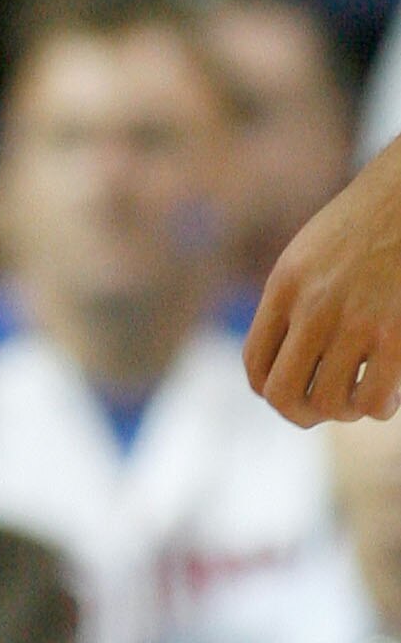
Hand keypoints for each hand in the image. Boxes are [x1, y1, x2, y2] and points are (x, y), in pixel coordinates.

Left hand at [244, 137, 400, 424]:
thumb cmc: (360, 230)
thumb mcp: (307, 257)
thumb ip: (291, 303)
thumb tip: (280, 362)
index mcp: (284, 288)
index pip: (256, 366)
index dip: (271, 391)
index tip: (292, 390)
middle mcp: (312, 307)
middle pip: (284, 395)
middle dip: (301, 413)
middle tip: (322, 408)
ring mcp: (355, 323)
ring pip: (330, 404)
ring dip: (343, 410)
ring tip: (358, 392)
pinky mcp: (396, 336)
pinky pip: (374, 400)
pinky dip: (377, 406)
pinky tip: (387, 390)